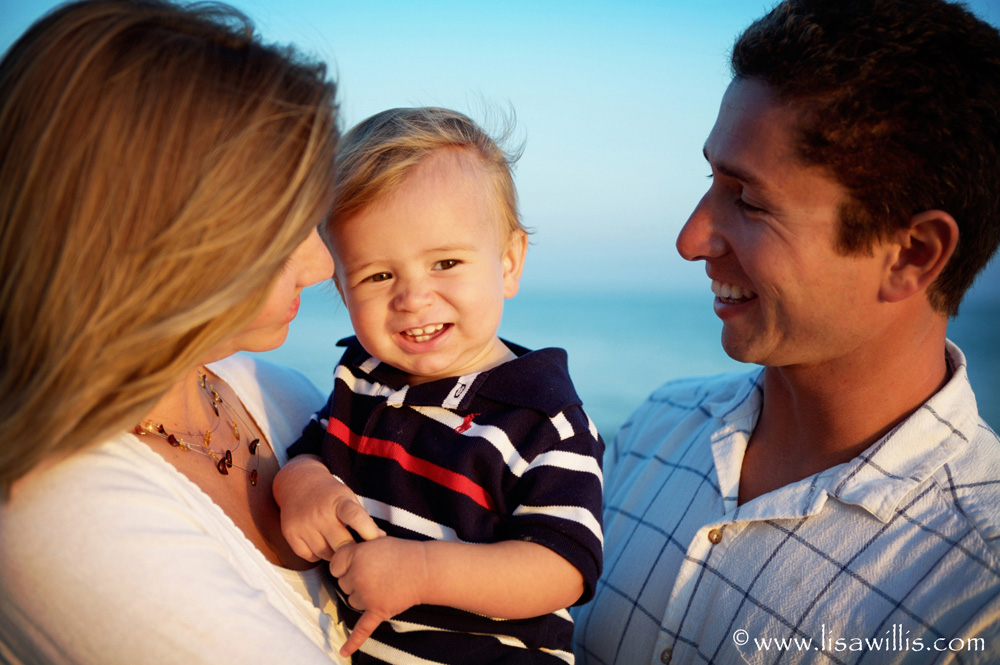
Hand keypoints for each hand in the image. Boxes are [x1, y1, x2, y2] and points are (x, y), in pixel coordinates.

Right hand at [274, 455, 383, 560]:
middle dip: (352, 550)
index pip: (355, 517)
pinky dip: (318, 555)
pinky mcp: (291, 534)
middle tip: (358, 552)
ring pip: (326, 554)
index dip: (368, 530)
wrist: (297, 482)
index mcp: (338, 501)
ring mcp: (304, 524)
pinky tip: (321, 543)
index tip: (379, 540)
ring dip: (335, 554)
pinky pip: (310, 557)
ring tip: (338, 544)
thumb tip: (381, 538)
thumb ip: (362, 518)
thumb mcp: (347, 497)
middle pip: (342, 543)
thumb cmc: (330, 494)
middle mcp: (320, 513)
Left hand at [330, 537, 427, 656]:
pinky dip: (353, 642)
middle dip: (356, 580)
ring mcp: (367, 595)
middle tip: (378, 573)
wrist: (426, 569)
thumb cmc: (402, 553)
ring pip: (353, 601)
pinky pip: (362, 629)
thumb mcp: (376, 540)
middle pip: (343, 585)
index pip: (335, 566)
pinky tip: (343, 653)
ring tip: (384, 586)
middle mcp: (358, 576)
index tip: (362, 562)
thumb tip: (343, 561)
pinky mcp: (378, 611)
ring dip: (363, 597)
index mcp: (356, 556)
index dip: (347, 564)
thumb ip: (356, 550)